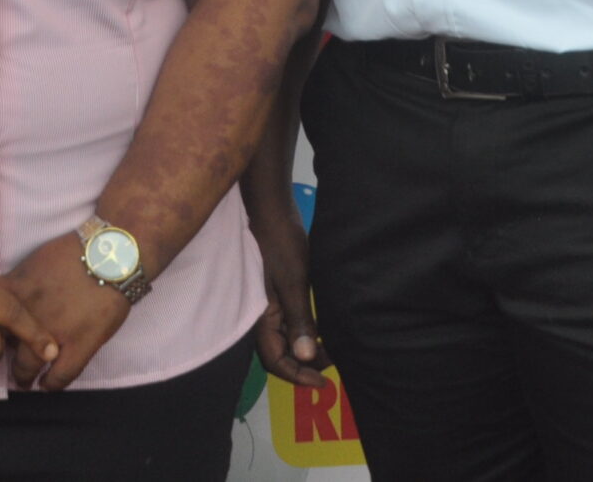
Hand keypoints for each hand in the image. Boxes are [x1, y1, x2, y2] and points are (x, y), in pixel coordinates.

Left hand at [0, 234, 130, 391]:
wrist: (110, 256)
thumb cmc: (72, 252)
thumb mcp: (33, 262)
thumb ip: (16, 284)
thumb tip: (4, 299)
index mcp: (15, 292)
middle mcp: (28, 315)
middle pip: (3, 346)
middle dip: (0, 356)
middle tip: (2, 363)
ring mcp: (53, 333)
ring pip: (27, 366)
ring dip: (23, 375)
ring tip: (24, 380)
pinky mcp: (80, 345)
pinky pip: (60, 375)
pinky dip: (51, 384)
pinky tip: (46, 385)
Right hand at [248, 197, 326, 385]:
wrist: (271, 210)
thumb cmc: (280, 245)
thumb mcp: (293, 283)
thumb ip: (299, 320)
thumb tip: (305, 358)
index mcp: (260, 317)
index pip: (275, 360)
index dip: (297, 376)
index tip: (324, 383)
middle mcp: (261, 315)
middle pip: (279, 353)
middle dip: (304, 365)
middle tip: (333, 363)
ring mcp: (268, 303)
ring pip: (286, 338)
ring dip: (306, 348)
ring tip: (331, 349)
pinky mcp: (277, 292)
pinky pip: (288, 321)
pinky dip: (305, 331)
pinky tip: (322, 328)